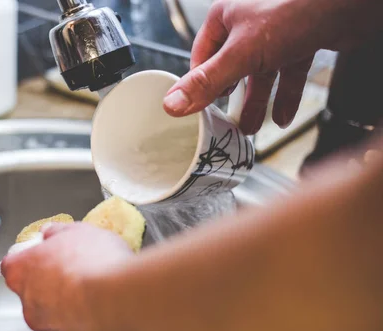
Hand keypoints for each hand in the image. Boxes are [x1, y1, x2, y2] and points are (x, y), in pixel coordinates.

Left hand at [0, 222, 132, 330]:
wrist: (119, 303)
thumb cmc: (92, 262)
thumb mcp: (77, 231)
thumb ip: (57, 232)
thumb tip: (50, 233)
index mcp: (20, 272)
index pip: (13, 265)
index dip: (31, 257)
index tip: (48, 252)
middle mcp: (28, 303)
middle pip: (32, 290)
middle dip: (50, 281)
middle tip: (75, 269)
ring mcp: (49, 327)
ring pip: (53, 312)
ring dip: (68, 302)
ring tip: (94, 288)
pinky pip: (73, 326)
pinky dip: (83, 318)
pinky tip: (103, 305)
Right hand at [163, 0, 380, 133]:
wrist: (349, 3)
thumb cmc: (295, 11)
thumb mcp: (241, 54)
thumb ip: (207, 82)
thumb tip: (172, 104)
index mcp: (226, 17)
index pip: (202, 57)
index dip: (201, 84)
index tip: (199, 109)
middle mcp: (249, 22)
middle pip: (232, 68)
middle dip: (231, 99)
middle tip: (224, 123)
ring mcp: (277, 33)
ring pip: (260, 73)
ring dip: (257, 102)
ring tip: (250, 128)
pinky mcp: (301, 41)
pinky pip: (287, 73)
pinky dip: (284, 96)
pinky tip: (282, 117)